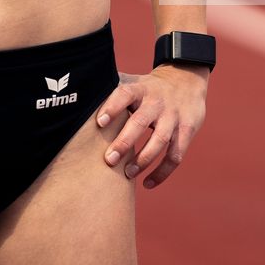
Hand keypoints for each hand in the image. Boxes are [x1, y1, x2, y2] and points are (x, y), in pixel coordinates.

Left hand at [95, 64, 206, 189]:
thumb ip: (110, 87)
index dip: (112, 106)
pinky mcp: (187, 130)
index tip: (99, 122)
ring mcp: (173, 117)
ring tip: (128, 174)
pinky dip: (162, 172)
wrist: (186, 80)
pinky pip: (175, 155)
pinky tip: (147, 184)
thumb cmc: (147, 88)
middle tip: (109, 160)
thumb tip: (77, 94)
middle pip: (141, 122)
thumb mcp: (132, 81)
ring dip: (144, 160)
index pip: (125, 94)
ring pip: (160, 140)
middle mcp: (157, 102)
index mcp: (140, 89)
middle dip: (125, 142)